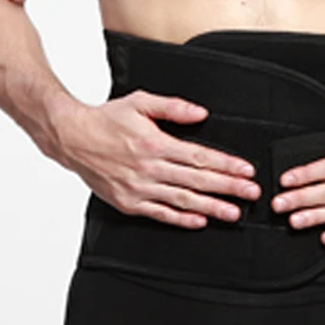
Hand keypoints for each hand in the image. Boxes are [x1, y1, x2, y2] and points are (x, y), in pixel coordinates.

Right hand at [56, 90, 260, 228]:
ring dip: (211, 208)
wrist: (72, 138)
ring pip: (182, 200)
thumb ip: (173, 107)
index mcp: (155, 143)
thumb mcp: (140, 102)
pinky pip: (160, 214)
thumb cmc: (106, 120)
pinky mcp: (129, 202)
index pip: (200, 156)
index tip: (247, 171)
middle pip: (197, 180)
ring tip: (234, 213)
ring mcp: (139, 188)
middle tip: (252, 194)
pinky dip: (181, 220)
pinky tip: (200, 222)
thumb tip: (201, 113)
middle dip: (228, 188)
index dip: (227, 165)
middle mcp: (149, 168)